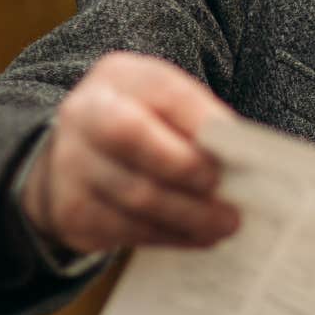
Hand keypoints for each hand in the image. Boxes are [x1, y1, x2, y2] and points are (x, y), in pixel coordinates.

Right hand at [22, 52, 239, 254]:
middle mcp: (85, 115)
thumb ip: (199, 122)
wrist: (78, 158)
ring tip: (226, 224)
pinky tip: (198, 236)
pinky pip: (125, 229)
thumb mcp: (168, 106)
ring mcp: (72, 164)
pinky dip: (170, 235)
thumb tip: (242, 157)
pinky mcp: (72, 210)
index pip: (162, 91)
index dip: (200, 119)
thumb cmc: (145, 126)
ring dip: (189, 214)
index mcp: (119, 78)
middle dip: (186, 166)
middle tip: (225, 188)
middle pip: (132, 137)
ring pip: (134, 194)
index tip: (237, 145)